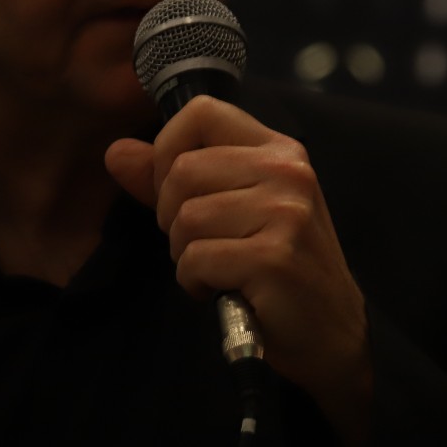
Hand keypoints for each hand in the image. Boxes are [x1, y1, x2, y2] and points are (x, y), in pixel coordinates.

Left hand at [105, 96, 371, 446]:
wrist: (330, 333)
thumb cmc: (277, 268)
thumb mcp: (231, 210)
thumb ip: (170, 179)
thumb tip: (115, 152)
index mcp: (278, 150)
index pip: (202, 112)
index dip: (168, 149)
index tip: (177, 191)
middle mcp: (288, 172)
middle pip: (182, 171)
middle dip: (173, 217)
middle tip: (203, 244)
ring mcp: (286, 214)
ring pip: (185, 219)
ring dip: (186, 255)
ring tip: (218, 269)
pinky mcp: (275, 258)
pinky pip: (196, 260)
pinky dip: (196, 282)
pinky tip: (224, 289)